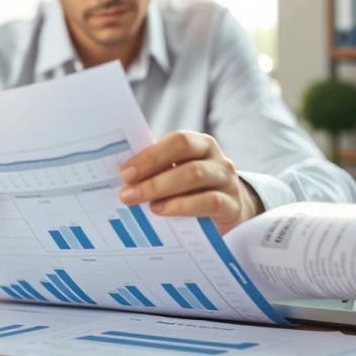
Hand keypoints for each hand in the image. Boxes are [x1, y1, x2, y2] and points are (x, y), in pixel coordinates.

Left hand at [117, 131, 262, 233]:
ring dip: (161, 188)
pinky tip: (161, 211)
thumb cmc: (193, 192)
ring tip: (140, 202)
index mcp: (200, 144)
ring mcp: (227, 181)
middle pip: (185, 153)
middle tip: (126, 191)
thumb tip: (123, 179)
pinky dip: (182, 206)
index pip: (177, 140)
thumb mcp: (178, 177)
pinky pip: (209, 202)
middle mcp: (217, 158)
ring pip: (195, 175)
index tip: (124, 173)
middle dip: (151, 171)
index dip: (150, 155)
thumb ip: (158, 173)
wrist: (229, 214)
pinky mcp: (232, 206)